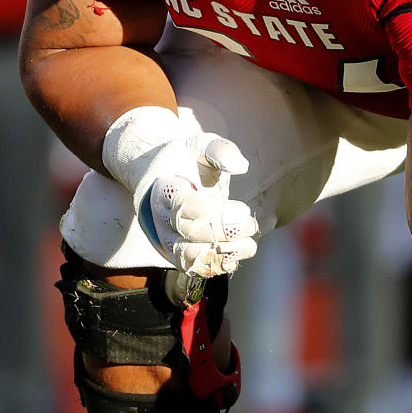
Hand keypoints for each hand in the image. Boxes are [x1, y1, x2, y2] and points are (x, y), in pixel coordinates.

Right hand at [137, 132, 257, 277]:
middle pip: (190, 233)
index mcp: (164, 189)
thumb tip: (241, 166)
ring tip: (250, 244)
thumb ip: (219, 150)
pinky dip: (217, 266)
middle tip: (250, 223)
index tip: (243, 210)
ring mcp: (167, 238)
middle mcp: (161, 217)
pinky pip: (194, 267)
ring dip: (224, 253)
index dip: (216, 214)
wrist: (163, 176)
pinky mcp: (177, 253)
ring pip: (191, 256)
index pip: (185, 207)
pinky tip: (237, 255)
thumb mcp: (200, 145)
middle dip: (227, 232)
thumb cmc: (185, 160)